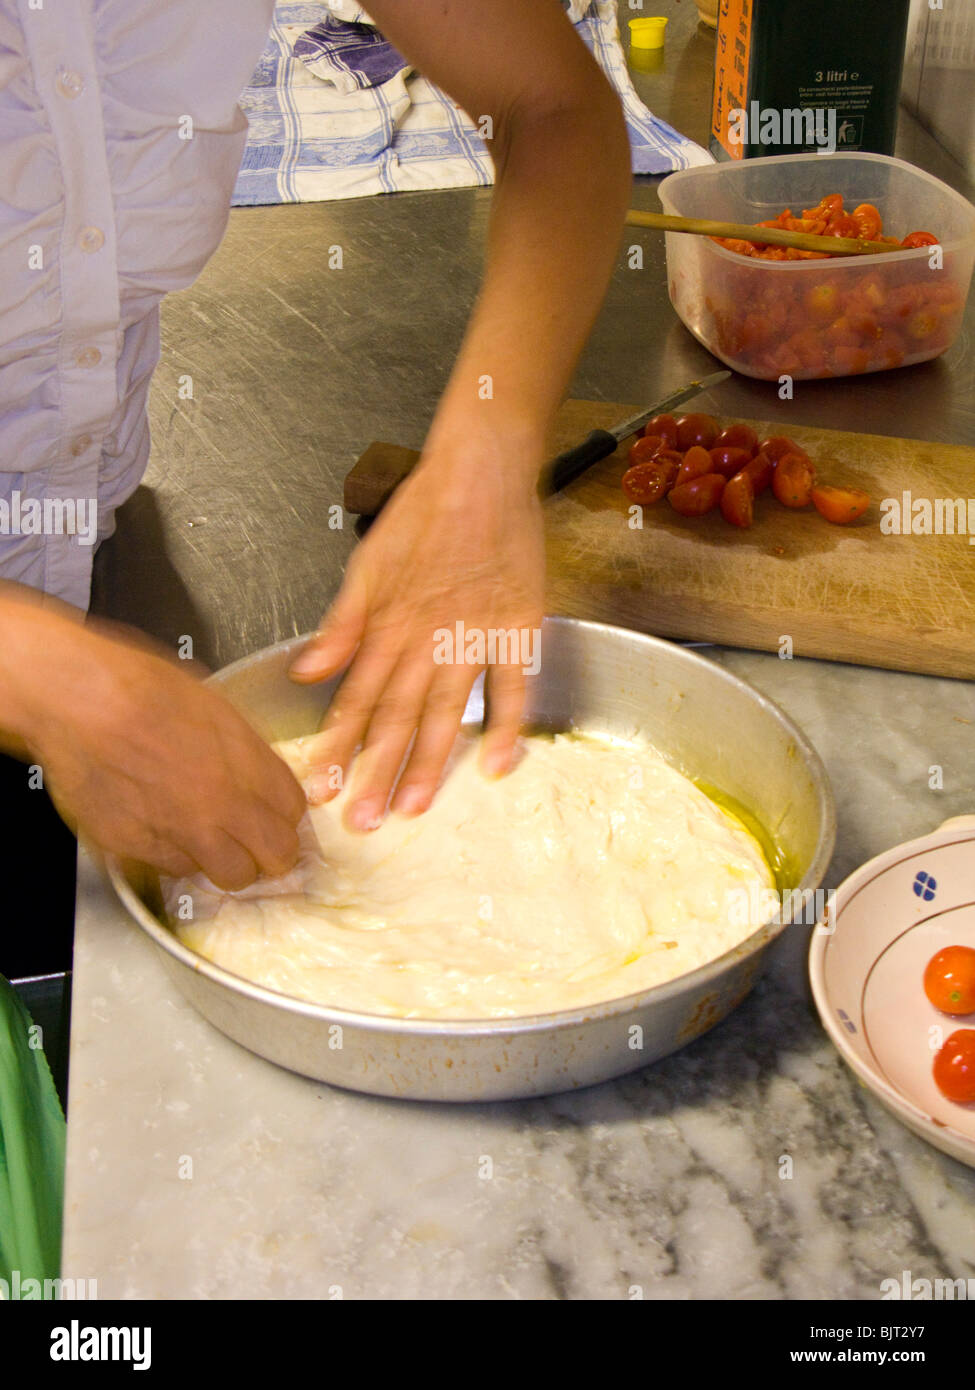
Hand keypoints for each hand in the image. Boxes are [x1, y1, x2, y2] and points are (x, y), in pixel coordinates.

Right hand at [8, 606, 306, 888]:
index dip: (284, 815)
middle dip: (270, 852)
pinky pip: (176, 871)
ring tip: (209, 843)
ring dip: (226, 863)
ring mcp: (184, 831)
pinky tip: (162, 830)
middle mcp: (224, 803)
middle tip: (255, 845)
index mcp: (248, 761)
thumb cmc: (135, 685)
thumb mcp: (210, 703)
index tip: (275, 815)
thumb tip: (253, 765)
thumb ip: (241, 746)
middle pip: (278, 856)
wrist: (77, 699)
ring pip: (231, 876)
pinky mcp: (140, 849)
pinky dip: (176, 858)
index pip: (294, 811)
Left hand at [289, 437, 545, 828]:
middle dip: (377, 773)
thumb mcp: (367, 563)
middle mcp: (425, 639)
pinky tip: (497, 764)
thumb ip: (341, 623)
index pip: (356, 698)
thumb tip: (308, 671)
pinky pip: (512, 684)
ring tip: (415, 807)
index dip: (339, 745)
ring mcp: (471, 636)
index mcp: (387, 625)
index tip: (322, 787)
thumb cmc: (424, 512)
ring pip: (445, 711)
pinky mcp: (515, 626)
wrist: (480, 471)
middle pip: (396, 717)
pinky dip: (506, 724)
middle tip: (363, 821)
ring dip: (430, 762)